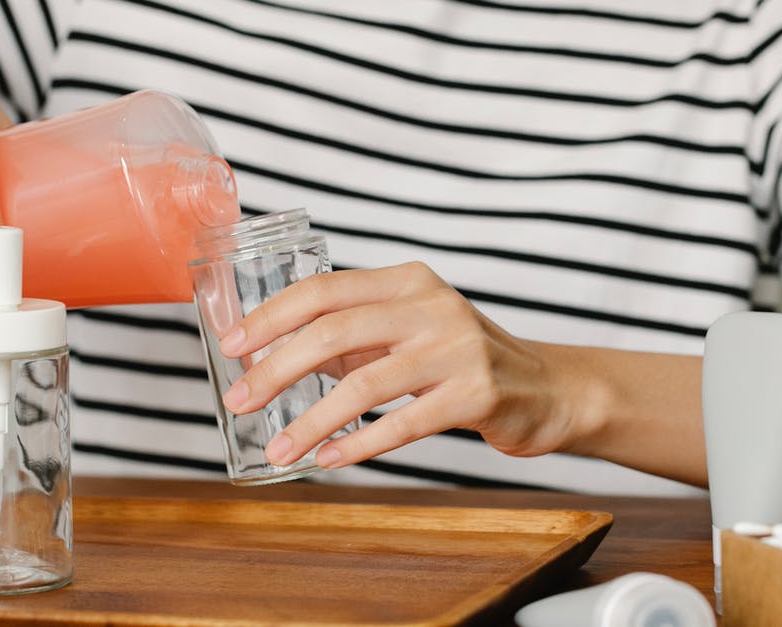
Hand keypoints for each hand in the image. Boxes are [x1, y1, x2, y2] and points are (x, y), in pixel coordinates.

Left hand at [218, 262, 582, 468]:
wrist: (549, 388)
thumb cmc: (464, 361)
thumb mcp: (408, 335)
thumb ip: (351, 339)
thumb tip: (276, 356)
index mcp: (407, 282)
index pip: (323, 290)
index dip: (270, 317)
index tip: (231, 347)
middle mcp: (431, 306)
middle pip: (333, 331)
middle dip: (276, 368)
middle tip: (240, 402)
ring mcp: (456, 348)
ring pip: (363, 383)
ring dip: (311, 421)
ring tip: (278, 449)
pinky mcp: (476, 393)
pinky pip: (403, 422)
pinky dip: (359, 444)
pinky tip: (329, 460)